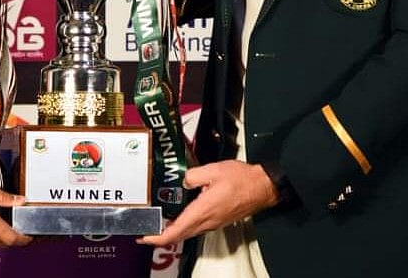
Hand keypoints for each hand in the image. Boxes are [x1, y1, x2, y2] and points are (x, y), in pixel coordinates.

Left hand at [137, 160, 277, 246]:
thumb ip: (192, 176)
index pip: (176, 231)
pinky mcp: (218, 220)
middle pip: (179, 235)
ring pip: (188, 232)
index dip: (157, 237)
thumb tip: (183, 181)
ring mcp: (214, 223)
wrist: (263, 187)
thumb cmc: (242, 179)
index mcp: (203, 211)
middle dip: (160, 236)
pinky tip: (178, 217)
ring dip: (172, 231)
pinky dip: (183, 226)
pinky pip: (197, 227)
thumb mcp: (213, 170)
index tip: (144, 236)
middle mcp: (208, 221)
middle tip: (145, 230)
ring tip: (158, 223)